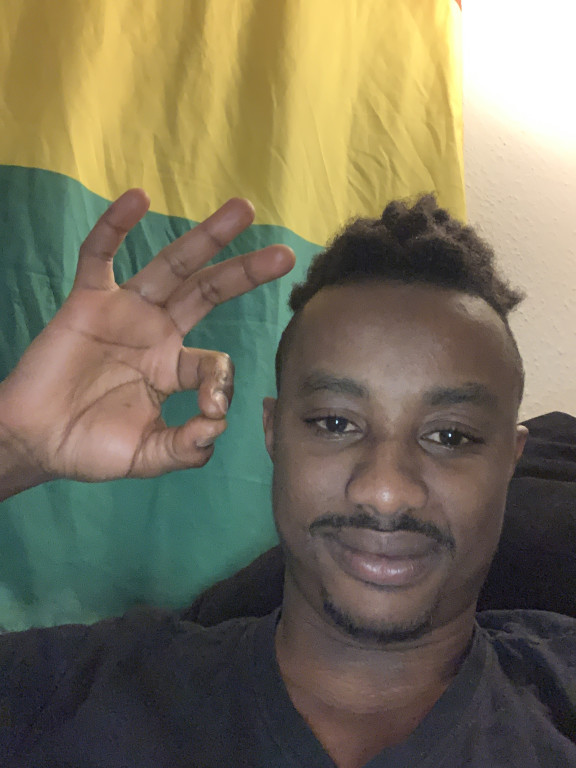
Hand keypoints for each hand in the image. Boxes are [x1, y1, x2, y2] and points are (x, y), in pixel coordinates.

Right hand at [0, 189, 294, 490]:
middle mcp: (156, 332)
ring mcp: (124, 312)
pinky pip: (99, 256)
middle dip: (245, 272)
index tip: (211, 412)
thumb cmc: (90, 448)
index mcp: (173, 368)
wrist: (35, 443)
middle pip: (209, 292)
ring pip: (170, 265)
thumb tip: (216, 428)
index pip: (215, 362)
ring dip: (206, 237)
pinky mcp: (86, 302)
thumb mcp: (148, 456)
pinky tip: (138, 197)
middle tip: (285, 255)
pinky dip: (115, 227)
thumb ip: (185, 448)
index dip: (222, 384)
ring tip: (242, 210)